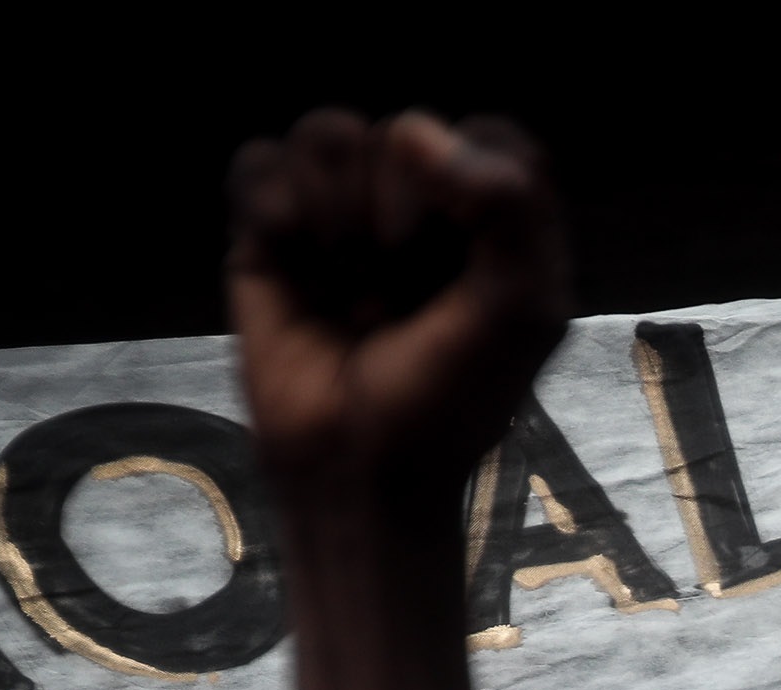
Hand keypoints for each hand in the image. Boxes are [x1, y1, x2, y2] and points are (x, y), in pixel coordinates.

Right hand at [227, 110, 567, 511]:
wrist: (355, 467)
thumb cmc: (446, 399)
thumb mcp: (520, 313)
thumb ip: (509, 209)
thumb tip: (414, 131)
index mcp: (492, 218)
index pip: (490, 136)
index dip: (474, 187)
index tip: (466, 262)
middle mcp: (418, 200)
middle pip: (403, 132)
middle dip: (402, 222)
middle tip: (401, 299)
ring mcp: (341, 207)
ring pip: (328, 134)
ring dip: (338, 222)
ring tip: (350, 292)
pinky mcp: (269, 224)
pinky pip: (260, 162)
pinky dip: (276, 215)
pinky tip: (294, 268)